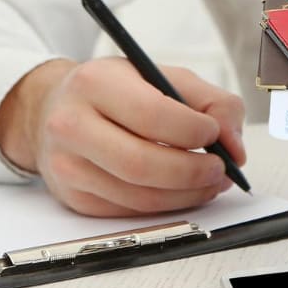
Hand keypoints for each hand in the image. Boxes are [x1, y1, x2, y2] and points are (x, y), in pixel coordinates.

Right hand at [0, 57, 245, 216]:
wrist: (53, 109)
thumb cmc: (116, 90)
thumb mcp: (161, 75)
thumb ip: (211, 101)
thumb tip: (234, 146)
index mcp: (95, 83)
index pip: (153, 114)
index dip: (194, 130)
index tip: (215, 134)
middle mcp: (72, 125)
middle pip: (142, 164)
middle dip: (193, 172)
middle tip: (220, 169)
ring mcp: (67, 165)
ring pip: (138, 196)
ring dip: (186, 195)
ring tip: (210, 181)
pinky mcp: (73, 197)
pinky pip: (129, 212)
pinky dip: (166, 206)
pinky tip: (183, 191)